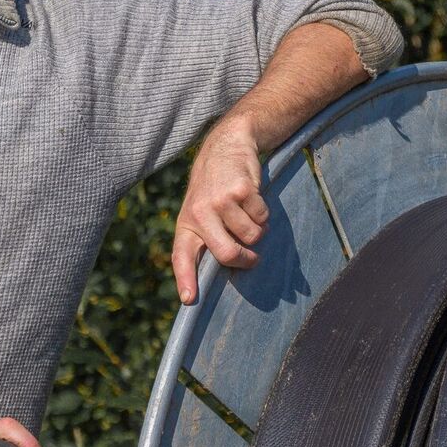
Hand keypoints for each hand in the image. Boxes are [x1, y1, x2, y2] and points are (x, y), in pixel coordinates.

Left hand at [172, 116, 269, 304]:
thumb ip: (207, 238)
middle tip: (252, 258)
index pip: (182, 256)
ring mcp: (220, 201)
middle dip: (246, 259)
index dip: (186, 279)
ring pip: (252, 236)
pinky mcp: (241, 190)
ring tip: (248, 215)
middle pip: (228, 254)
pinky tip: (252, 199)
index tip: (189, 300)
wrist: (226, 147)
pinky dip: (264, 214)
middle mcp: (199, 214)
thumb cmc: (214, 189)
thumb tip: (228, 269)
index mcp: (186, 224)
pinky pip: (262, 217)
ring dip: (258, 231)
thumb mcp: (200, 211)